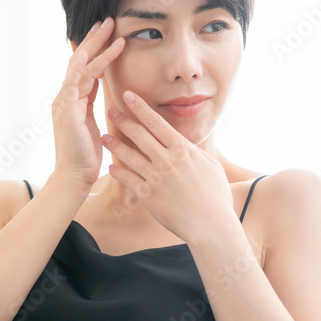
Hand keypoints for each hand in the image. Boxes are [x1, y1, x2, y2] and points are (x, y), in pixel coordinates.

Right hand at [51, 18, 124, 189]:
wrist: (74, 176)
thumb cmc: (85, 155)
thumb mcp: (91, 123)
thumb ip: (91, 104)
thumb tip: (98, 89)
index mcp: (72, 100)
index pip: (84, 67)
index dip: (95, 48)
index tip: (107, 32)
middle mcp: (65, 97)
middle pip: (79, 61)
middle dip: (94, 39)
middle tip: (107, 20)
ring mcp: (64, 103)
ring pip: (79, 68)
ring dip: (94, 47)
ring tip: (109, 29)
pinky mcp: (67, 112)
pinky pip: (72, 85)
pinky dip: (78, 69)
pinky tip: (85, 54)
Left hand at [100, 89, 233, 242]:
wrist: (211, 225)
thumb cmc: (216, 197)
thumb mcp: (210, 167)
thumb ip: (195, 153)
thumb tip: (187, 144)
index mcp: (183, 149)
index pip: (157, 122)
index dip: (140, 107)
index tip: (129, 96)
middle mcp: (166, 160)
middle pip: (139, 135)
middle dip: (123, 120)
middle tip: (110, 110)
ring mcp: (155, 177)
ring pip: (129, 155)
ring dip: (115, 145)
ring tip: (104, 137)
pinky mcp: (147, 195)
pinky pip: (128, 179)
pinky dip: (119, 172)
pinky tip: (111, 167)